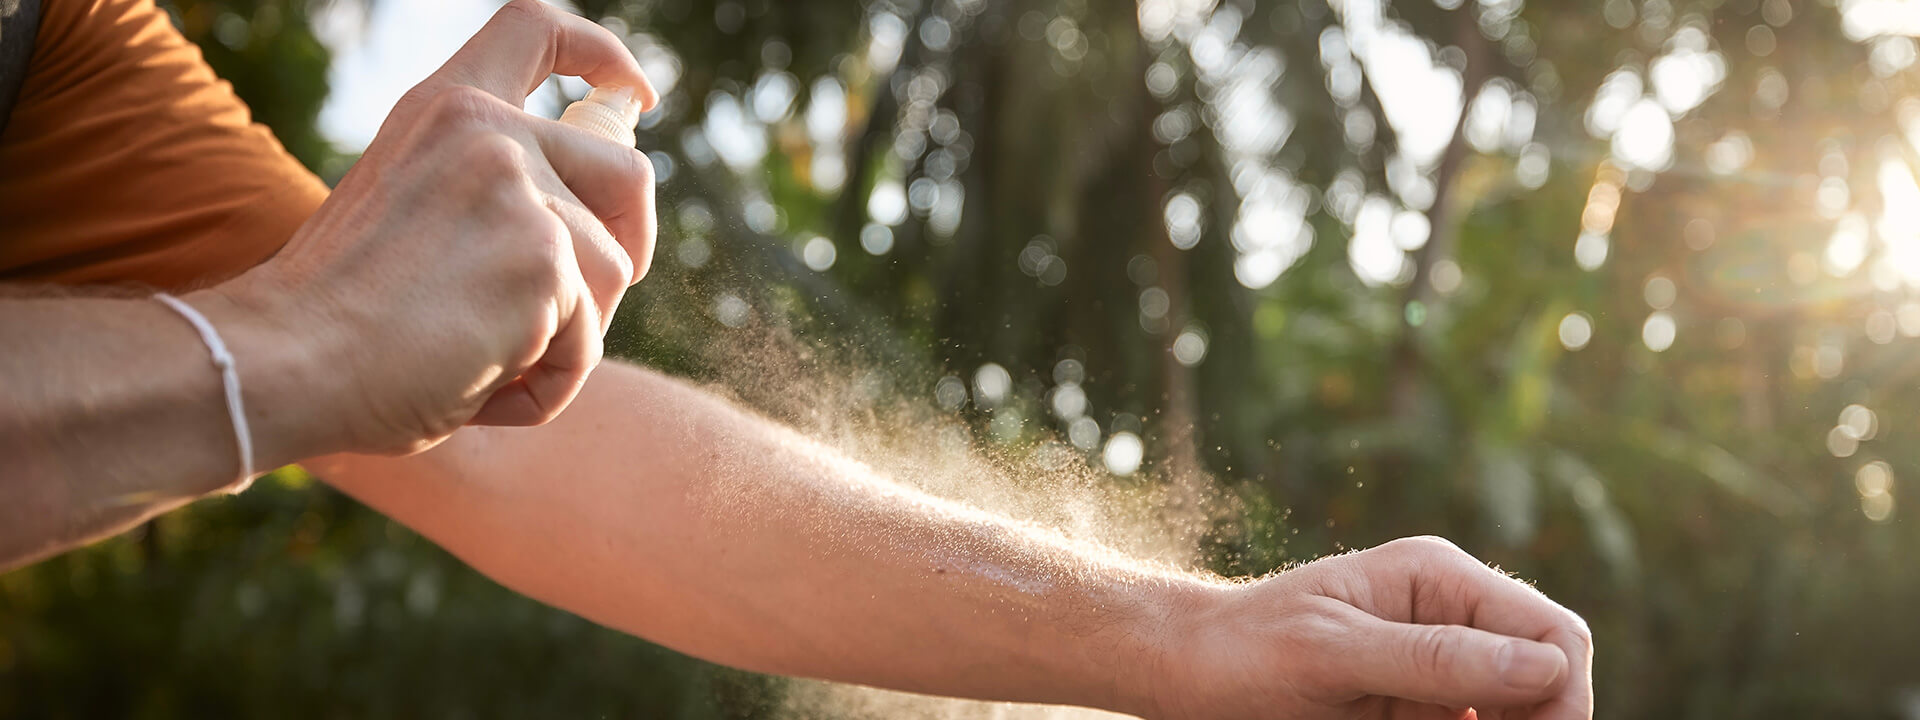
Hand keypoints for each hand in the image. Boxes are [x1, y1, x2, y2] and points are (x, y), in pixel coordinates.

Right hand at [205, 0, 659, 459]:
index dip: (603, 57)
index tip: (631, 94)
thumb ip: (488, 196)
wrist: (284, 361)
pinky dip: (547, 384)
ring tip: (480, 361)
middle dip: (632, 241)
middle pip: (627, 173)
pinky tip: (478, 388)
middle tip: (593, 299)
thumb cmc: (336, 318)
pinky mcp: (545, 262)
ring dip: (567, 337)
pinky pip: (587, 343)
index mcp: (445, 109)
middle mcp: (489, 134)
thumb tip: (594, 230)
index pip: (536, 30)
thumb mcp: (413, 213)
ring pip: (612, 274)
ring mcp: (523, 193)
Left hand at [1147, 536, 1591, 719]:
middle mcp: (1452, 616)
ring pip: (1517, 712)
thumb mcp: (1334, 654)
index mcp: (1441, 578)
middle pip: (1549, 677)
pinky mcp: (1420, 706)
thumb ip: (1434, 659)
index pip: (1552, 633)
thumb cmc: (1245, 650)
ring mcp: (1439, 665)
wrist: (1186, 671)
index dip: (1564, 696)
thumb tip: (1542, 666)